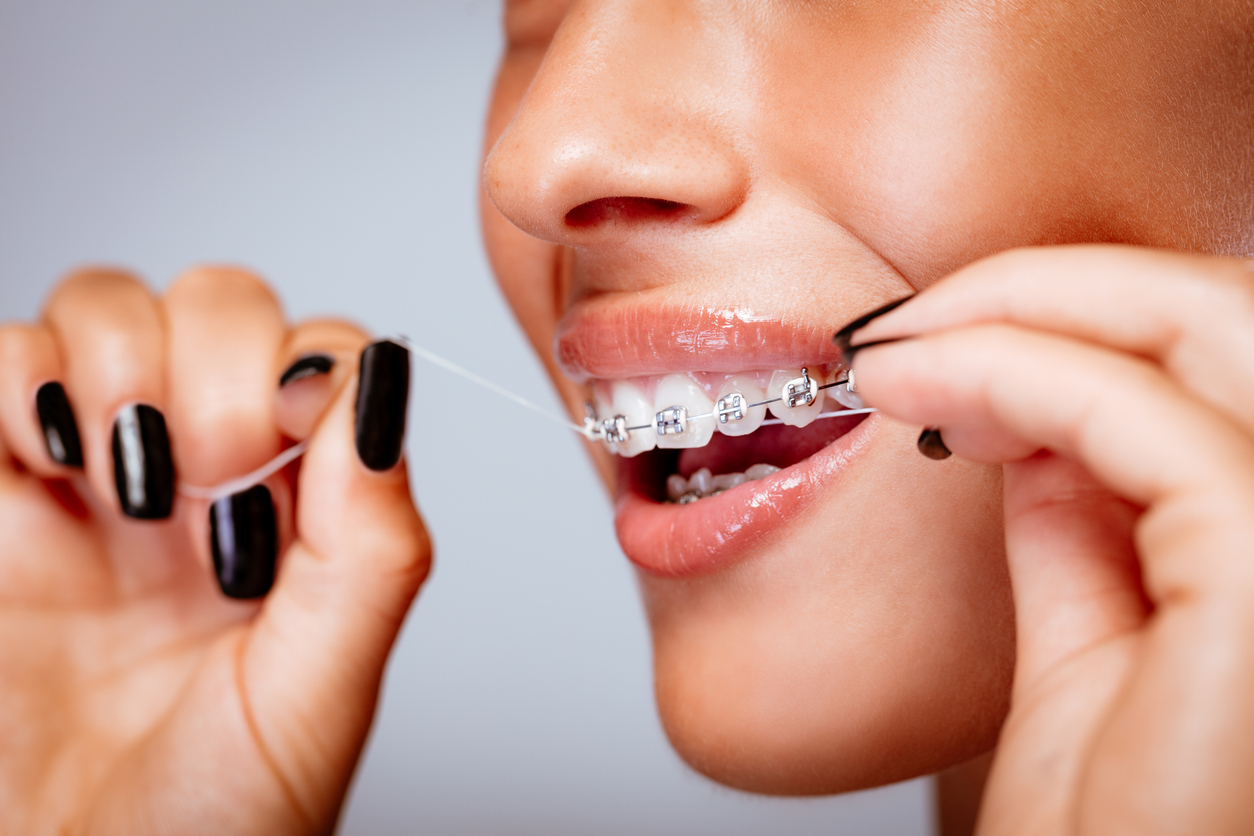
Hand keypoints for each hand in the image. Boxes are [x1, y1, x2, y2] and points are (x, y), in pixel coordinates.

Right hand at [0, 268, 429, 834]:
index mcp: (301, 515)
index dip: (301, 372)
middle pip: (216, 306)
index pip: (321, 355)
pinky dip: (17, 379)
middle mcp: (205, 479)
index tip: (278, 446)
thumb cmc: (211, 824)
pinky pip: (0, 362)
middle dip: (208, 367)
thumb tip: (382, 388)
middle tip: (195, 479)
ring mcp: (94, 478)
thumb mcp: (319, 692)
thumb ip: (372, 542)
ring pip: (106, 308)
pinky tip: (45, 461)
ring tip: (116, 483)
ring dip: (115, 364)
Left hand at [845, 246, 1253, 834]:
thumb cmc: (1113, 828)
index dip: (1077, 312)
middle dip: (1047, 288)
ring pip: (1194, 328)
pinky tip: (914, 392)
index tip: (938, 334)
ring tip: (888, 357)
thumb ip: (1086, 517)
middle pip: (1226, 312)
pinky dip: (1009, 376)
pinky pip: (1135, 418)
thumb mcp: (1094, 636)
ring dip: (1013, 315)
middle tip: (905, 325)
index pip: (1223, 350)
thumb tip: (1033, 410)